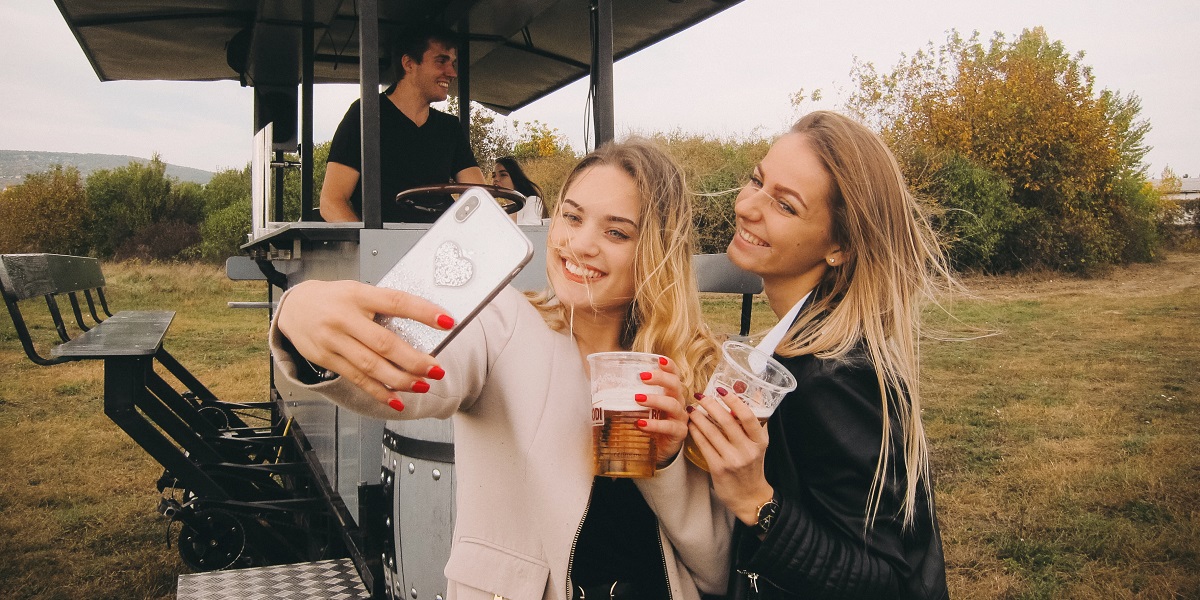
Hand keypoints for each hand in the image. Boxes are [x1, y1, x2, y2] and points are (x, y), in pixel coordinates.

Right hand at [277, 279, 451, 405]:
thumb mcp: (357, 291)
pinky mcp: (327, 359)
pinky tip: (397, 400)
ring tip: (422, 385)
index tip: (447, 321)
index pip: (396, 302)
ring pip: (371, 366)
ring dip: (400, 379)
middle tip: (436, 369)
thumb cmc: (333, 298)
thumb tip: (423, 324)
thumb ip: (383, 306)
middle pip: (384, 343)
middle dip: (414, 360)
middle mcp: (344, 318)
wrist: (293, 307)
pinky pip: (357, 379)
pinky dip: (379, 391)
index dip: (423, 311)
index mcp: (358, 295)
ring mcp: (333, 340)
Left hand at [634, 356, 688, 467]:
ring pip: (672, 404)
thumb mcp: (639, 407)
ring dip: (655, 400)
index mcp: (670, 392)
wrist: (657, 450)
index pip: (674, 374)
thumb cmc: (648, 423)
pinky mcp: (678, 433)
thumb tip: (602, 383)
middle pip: (675, 385)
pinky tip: (641, 424)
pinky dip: (655, 424)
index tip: (658, 360)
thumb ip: (628, 395)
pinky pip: (669, 427)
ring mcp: (679, 418)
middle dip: (660, 378)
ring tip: (637, 398)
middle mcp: (678, 402)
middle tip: (642, 377)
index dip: (669, 366)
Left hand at [687, 387, 774, 524]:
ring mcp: (732, 460)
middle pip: (727, 421)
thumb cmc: (752, 466)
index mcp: (760, 441)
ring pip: (712, 432)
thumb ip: (755, 421)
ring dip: (699, 417)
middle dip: (711, 405)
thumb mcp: (759, 444)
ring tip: (692, 408)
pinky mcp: (718, 468)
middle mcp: (748, 450)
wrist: (749, 496)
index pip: (748, 416)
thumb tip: (757, 392)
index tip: (722, 390)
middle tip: (701, 396)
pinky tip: (690, 424)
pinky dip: (696, 432)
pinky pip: (704, 445)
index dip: (734, 401)